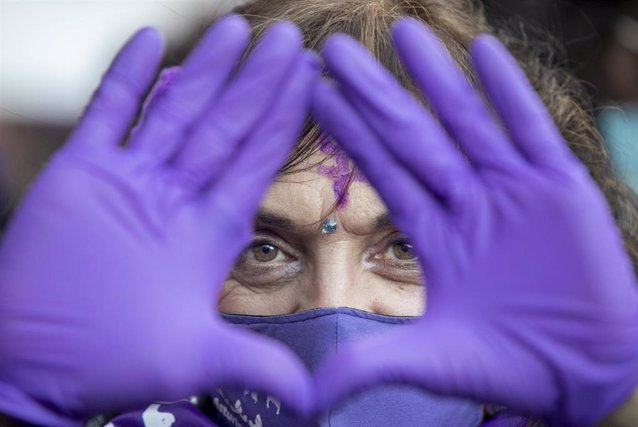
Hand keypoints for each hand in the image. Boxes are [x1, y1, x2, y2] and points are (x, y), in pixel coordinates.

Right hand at [0, 16, 318, 425]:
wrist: (34, 361)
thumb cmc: (112, 363)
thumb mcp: (196, 359)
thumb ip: (259, 364)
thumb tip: (316, 398)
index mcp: (212, 229)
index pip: (259, 159)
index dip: (286, 117)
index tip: (310, 78)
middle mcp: (178, 195)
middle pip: (227, 125)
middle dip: (257, 82)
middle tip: (287, 37)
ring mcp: (130, 179)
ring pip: (176, 111)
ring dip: (205, 70)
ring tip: (235, 29)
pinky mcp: (80, 174)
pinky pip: (106, 114)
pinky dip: (125, 80)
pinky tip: (148, 42)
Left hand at [311, 18, 637, 426]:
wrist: (582, 372)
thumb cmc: (510, 368)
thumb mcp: (432, 363)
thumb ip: (369, 365)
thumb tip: (306, 395)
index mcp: (435, 234)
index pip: (383, 171)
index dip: (350, 133)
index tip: (316, 95)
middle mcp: (468, 202)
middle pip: (413, 136)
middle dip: (375, 93)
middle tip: (336, 48)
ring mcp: (513, 191)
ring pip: (467, 121)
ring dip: (435, 77)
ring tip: (402, 31)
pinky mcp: (559, 190)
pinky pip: (531, 131)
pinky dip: (510, 93)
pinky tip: (484, 52)